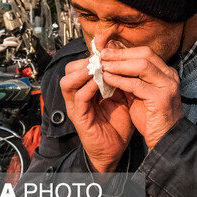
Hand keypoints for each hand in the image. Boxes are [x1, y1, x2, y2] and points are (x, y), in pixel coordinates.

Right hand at [60, 58, 134, 172]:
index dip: (93, 54)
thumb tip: (128, 58)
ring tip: (100, 67)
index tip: (108, 45)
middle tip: (104, 56)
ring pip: (68, 81)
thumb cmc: (117, 125)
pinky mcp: (79, 118)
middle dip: (87, 60)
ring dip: (84, 72)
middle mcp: (77, 96)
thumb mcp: (121, 97)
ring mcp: (76, 107)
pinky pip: (79, 97)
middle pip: (70, 69)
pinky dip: (89, 87)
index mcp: (86, 89)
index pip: (82, 64)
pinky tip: (102, 83)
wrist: (115, 151)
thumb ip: (121, 80)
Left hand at [101, 46, 182, 148]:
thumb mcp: (138, 93)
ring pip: (142, 65)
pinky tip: (107, 79)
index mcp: (166, 73)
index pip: (145, 53)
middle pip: (145, 54)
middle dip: (121, 53)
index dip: (124, 50)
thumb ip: (129, 77)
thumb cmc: (151, 117)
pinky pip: (137, 84)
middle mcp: (170, 76)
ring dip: (119, 64)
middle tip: (102, 54)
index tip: (105, 50)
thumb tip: (111, 60)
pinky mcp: (161, 99)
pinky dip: (120, 80)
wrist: (164, 139)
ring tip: (102, 66)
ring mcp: (167, 86)